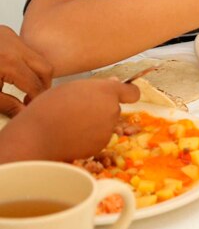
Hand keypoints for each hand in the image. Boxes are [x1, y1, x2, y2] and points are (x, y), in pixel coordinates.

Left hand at [0, 25, 52, 115]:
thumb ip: (6, 105)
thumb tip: (23, 113)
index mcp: (9, 63)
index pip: (36, 85)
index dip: (36, 100)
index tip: (31, 109)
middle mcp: (13, 46)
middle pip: (45, 68)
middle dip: (43, 85)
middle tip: (32, 99)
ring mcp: (10, 36)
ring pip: (37, 56)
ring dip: (34, 72)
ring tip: (23, 87)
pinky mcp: (5, 32)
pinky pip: (24, 48)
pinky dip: (24, 61)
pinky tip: (11, 72)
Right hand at [0, 79, 139, 162]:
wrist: (36, 136)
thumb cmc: (49, 107)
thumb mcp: (71, 87)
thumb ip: (96, 86)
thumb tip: (114, 83)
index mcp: (106, 91)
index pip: (132, 92)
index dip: (128, 94)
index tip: (125, 96)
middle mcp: (112, 110)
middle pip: (114, 109)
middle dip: (101, 109)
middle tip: (79, 110)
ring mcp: (108, 129)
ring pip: (106, 124)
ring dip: (95, 124)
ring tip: (71, 123)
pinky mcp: (100, 145)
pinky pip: (99, 139)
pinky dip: (89, 138)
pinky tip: (72, 136)